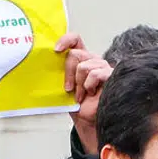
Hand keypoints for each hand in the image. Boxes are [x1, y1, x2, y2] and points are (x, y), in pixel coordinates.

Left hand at [55, 34, 112, 155]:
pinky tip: (91, 93)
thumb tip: (45, 59)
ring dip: (79, 84)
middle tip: (68, 88)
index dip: (66, 40)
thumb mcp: (63, 83)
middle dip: (68, 73)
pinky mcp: (112, 76)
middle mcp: (93, 60)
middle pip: (76, 54)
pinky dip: (89, 85)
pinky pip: (95, 74)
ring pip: (85, 66)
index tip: (56, 50)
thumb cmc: (77, 103)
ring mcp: (103, 67)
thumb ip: (59, 70)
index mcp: (81, 58)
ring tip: (81, 95)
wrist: (87, 119)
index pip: (75, 39)